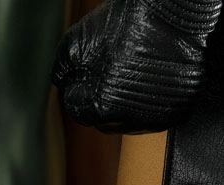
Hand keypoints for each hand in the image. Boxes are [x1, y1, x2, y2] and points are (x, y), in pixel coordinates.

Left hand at [53, 0, 221, 132]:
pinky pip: (156, 115)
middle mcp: (128, 119)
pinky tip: (150, 78)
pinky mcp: (176, 112)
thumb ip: (62, 69)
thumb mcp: (78, 40)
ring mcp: (154, 118)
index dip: (80, 89)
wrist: (176, 11)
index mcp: (101, 106)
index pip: (79, 111)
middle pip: (103, 118)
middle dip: (101, 97)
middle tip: (110, 70)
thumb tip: (61, 84)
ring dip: (125, 101)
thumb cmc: (130, 21)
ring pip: (129, 120)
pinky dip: (150, 100)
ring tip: (131, 71)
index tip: (86, 76)